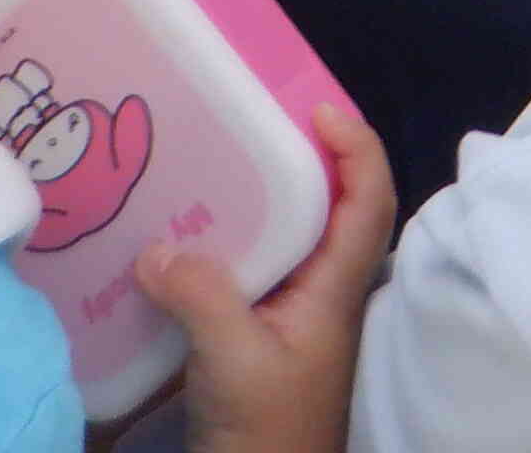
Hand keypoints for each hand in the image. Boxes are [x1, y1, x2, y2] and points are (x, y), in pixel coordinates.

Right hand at [134, 104, 395, 452]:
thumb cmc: (267, 432)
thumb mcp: (235, 362)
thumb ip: (203, 295)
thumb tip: (159, 247)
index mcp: (336, 291)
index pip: (370, 202)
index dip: (358, 148)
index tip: (317, 109)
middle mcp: (319, 295)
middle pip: (330, 209)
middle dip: (300, 158)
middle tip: (246, 124)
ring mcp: (287, 319)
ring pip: (285, 240)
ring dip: (254, 200)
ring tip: (203, 166)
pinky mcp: (252, 340)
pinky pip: (245, 272)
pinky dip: (218, 244)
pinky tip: (172, 239)